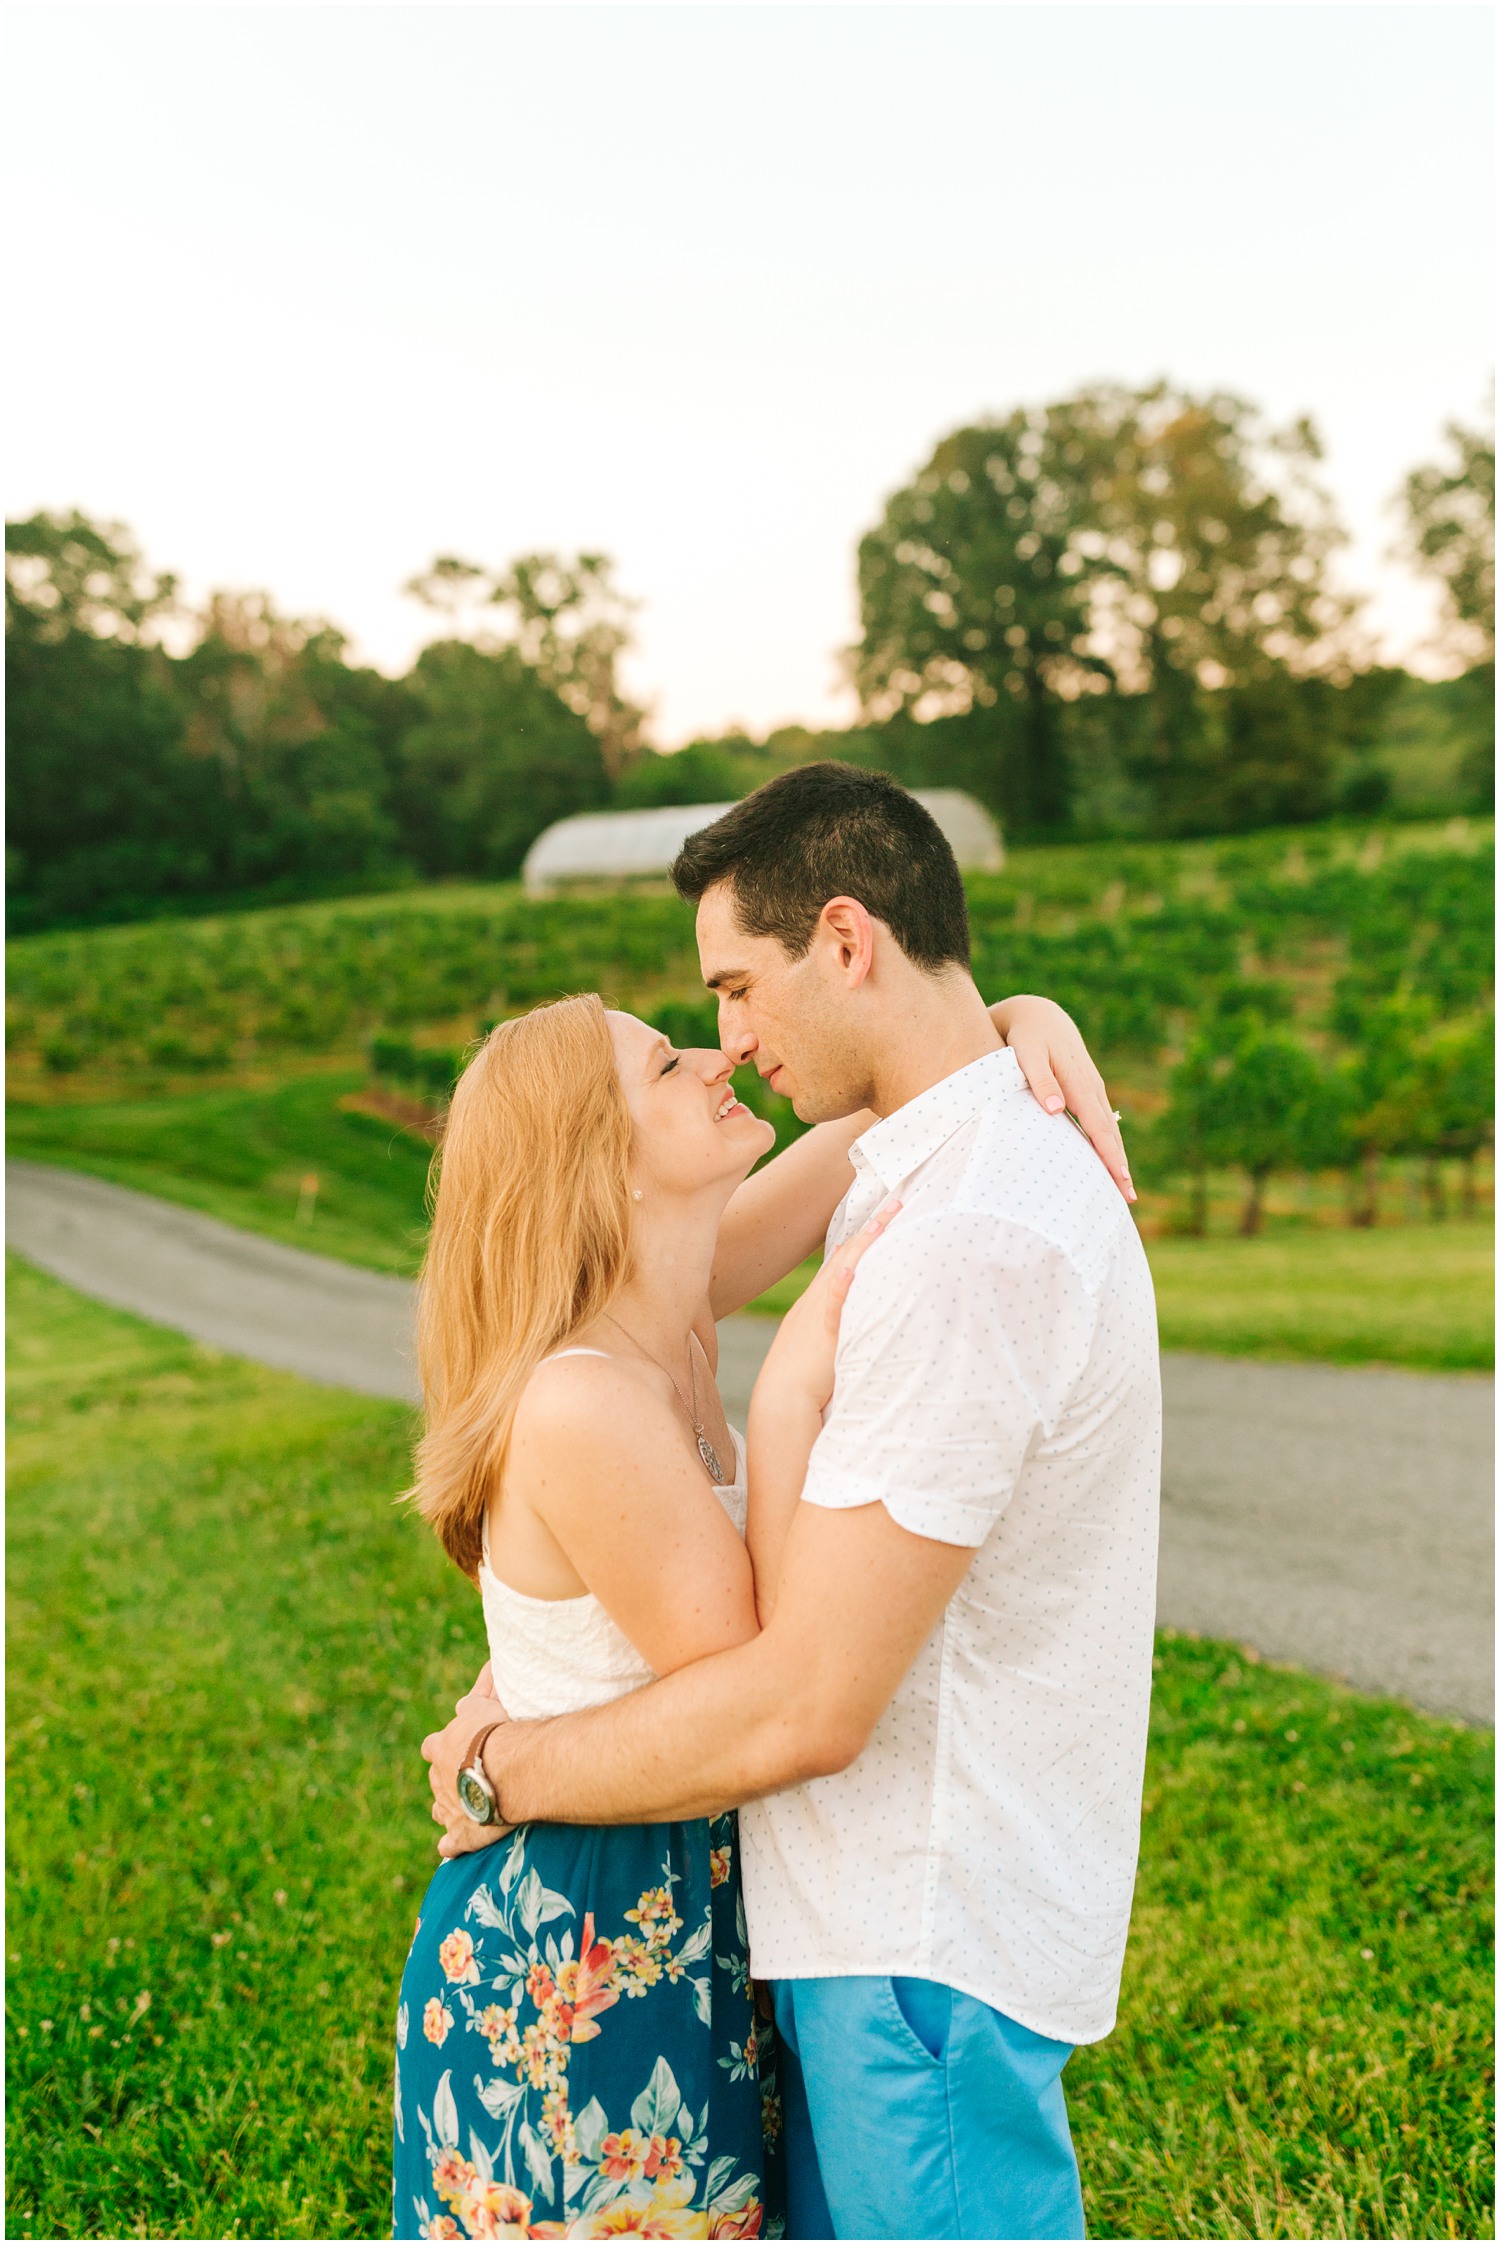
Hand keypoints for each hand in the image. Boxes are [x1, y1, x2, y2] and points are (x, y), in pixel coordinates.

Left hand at [421, 1662, 515, 1859]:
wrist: (506, 1770)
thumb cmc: (496, 1735)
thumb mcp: (481, 1708)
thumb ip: (469, 1707)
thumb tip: (462, 1703)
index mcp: (440, 1749)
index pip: (431, 1747)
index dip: (441, 1749)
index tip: (452, 1749)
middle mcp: (438, 1780)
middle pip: (435, 1780)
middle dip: (447, 1780)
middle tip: (466, 1778)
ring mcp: (448, 1809)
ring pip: (439, 1811)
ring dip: (448, 1810)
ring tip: (463, 1810)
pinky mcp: (461, 1835)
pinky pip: (449, 1845)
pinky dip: (450, 1845)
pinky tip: (452, 1847)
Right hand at [753, 1195, 900, 1415]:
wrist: (781, 1404)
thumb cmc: (804, 1383)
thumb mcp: (824, 1348)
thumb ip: (842, 1331)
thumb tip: (865, 1324)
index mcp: (816, 1305)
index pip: (843, 1261)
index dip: (864, 1238)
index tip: (884, 1217)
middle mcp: (816, 1302)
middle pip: (847, 1255)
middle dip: (872, 1229)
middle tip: (896, 1203)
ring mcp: (818, 1315)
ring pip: (844, 1270)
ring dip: (865, 1245)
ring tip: (885, 1220)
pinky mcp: (822, 1334)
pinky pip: (833, 1306)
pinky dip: (842, 1286)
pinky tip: (852, 1268)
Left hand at [991, 994, 1134, 1201]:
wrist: (1037, 1014)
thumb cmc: (1026, 1036)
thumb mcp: (1027, 1053)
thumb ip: (1041, 1080)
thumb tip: (1056, 1110)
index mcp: (1078, 1083)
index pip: (1097, 1127)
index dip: (1109, 1155)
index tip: (1120, 1179)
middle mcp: (1092, 1088)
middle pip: (1109, 1133)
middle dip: (1119, 1166)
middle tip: (1129, 1199)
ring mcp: (1093, 1089)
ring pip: (1109, 1129)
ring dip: (1117, 1158)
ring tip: (1123, 1189)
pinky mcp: (1088, 1090)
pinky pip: (1102, 1122)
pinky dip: (1109, 1143)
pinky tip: (1109, 1161)